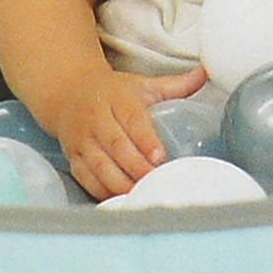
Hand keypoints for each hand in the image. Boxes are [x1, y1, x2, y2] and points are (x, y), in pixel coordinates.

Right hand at [43, 62, 181, 198]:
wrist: (68, 92)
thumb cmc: (112, 92)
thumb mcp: (141, 84)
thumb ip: (174, 85)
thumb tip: (204, 74)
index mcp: (116, 99)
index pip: (132, 119)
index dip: (145, 139)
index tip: (159, 155)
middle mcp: (96, 119)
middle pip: (115, 146)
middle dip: (136, 166)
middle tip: (155, 180)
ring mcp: (83, 140)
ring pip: (99, 165)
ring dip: (119, 183)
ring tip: (140, 194)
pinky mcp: (73, 156)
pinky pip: (85, 177)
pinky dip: (101, 190)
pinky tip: (119, 198)